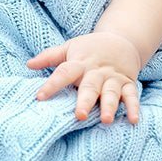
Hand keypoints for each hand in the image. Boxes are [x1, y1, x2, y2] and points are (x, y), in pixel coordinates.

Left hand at [28, 31, 142, 124]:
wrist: (122, 39)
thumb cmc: (90, 48)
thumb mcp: (69, 48)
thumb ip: (49, 57)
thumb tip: (28, 64)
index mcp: (80, 63)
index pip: (63, 73)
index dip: (51, 85)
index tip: (40, 97)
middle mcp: (96, 72)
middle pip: (90, 87)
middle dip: (85, 101)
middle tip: (80, 115)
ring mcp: (113, 78)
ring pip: (111, 93)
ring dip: (109, 106)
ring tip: (106, 119)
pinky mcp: (128, 83)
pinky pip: (131, 96)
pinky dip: (133, 108)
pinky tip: (132, 120)